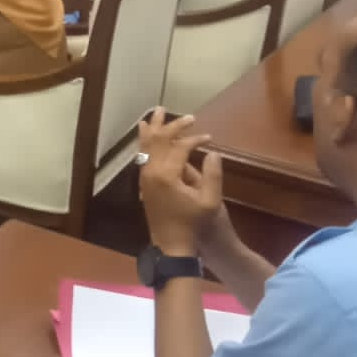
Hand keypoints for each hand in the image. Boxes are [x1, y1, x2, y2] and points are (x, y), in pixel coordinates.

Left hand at [138, 108, 221, 253]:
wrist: (171, 243)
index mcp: (167, 174)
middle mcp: (151, 171)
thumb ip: (213, 175)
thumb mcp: (210, 201)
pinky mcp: (144, 181)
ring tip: (157, 112)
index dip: (195, 139)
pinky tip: (146, 133)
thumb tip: (213, 152)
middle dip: (173, 125)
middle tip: (188, 116)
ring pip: (147, 145)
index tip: (208, 137)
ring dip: (154, 128)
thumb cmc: (193, 223)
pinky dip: (146, 141)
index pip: (179, 147)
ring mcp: (145, 176)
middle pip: (159, 140)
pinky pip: (143, 154)